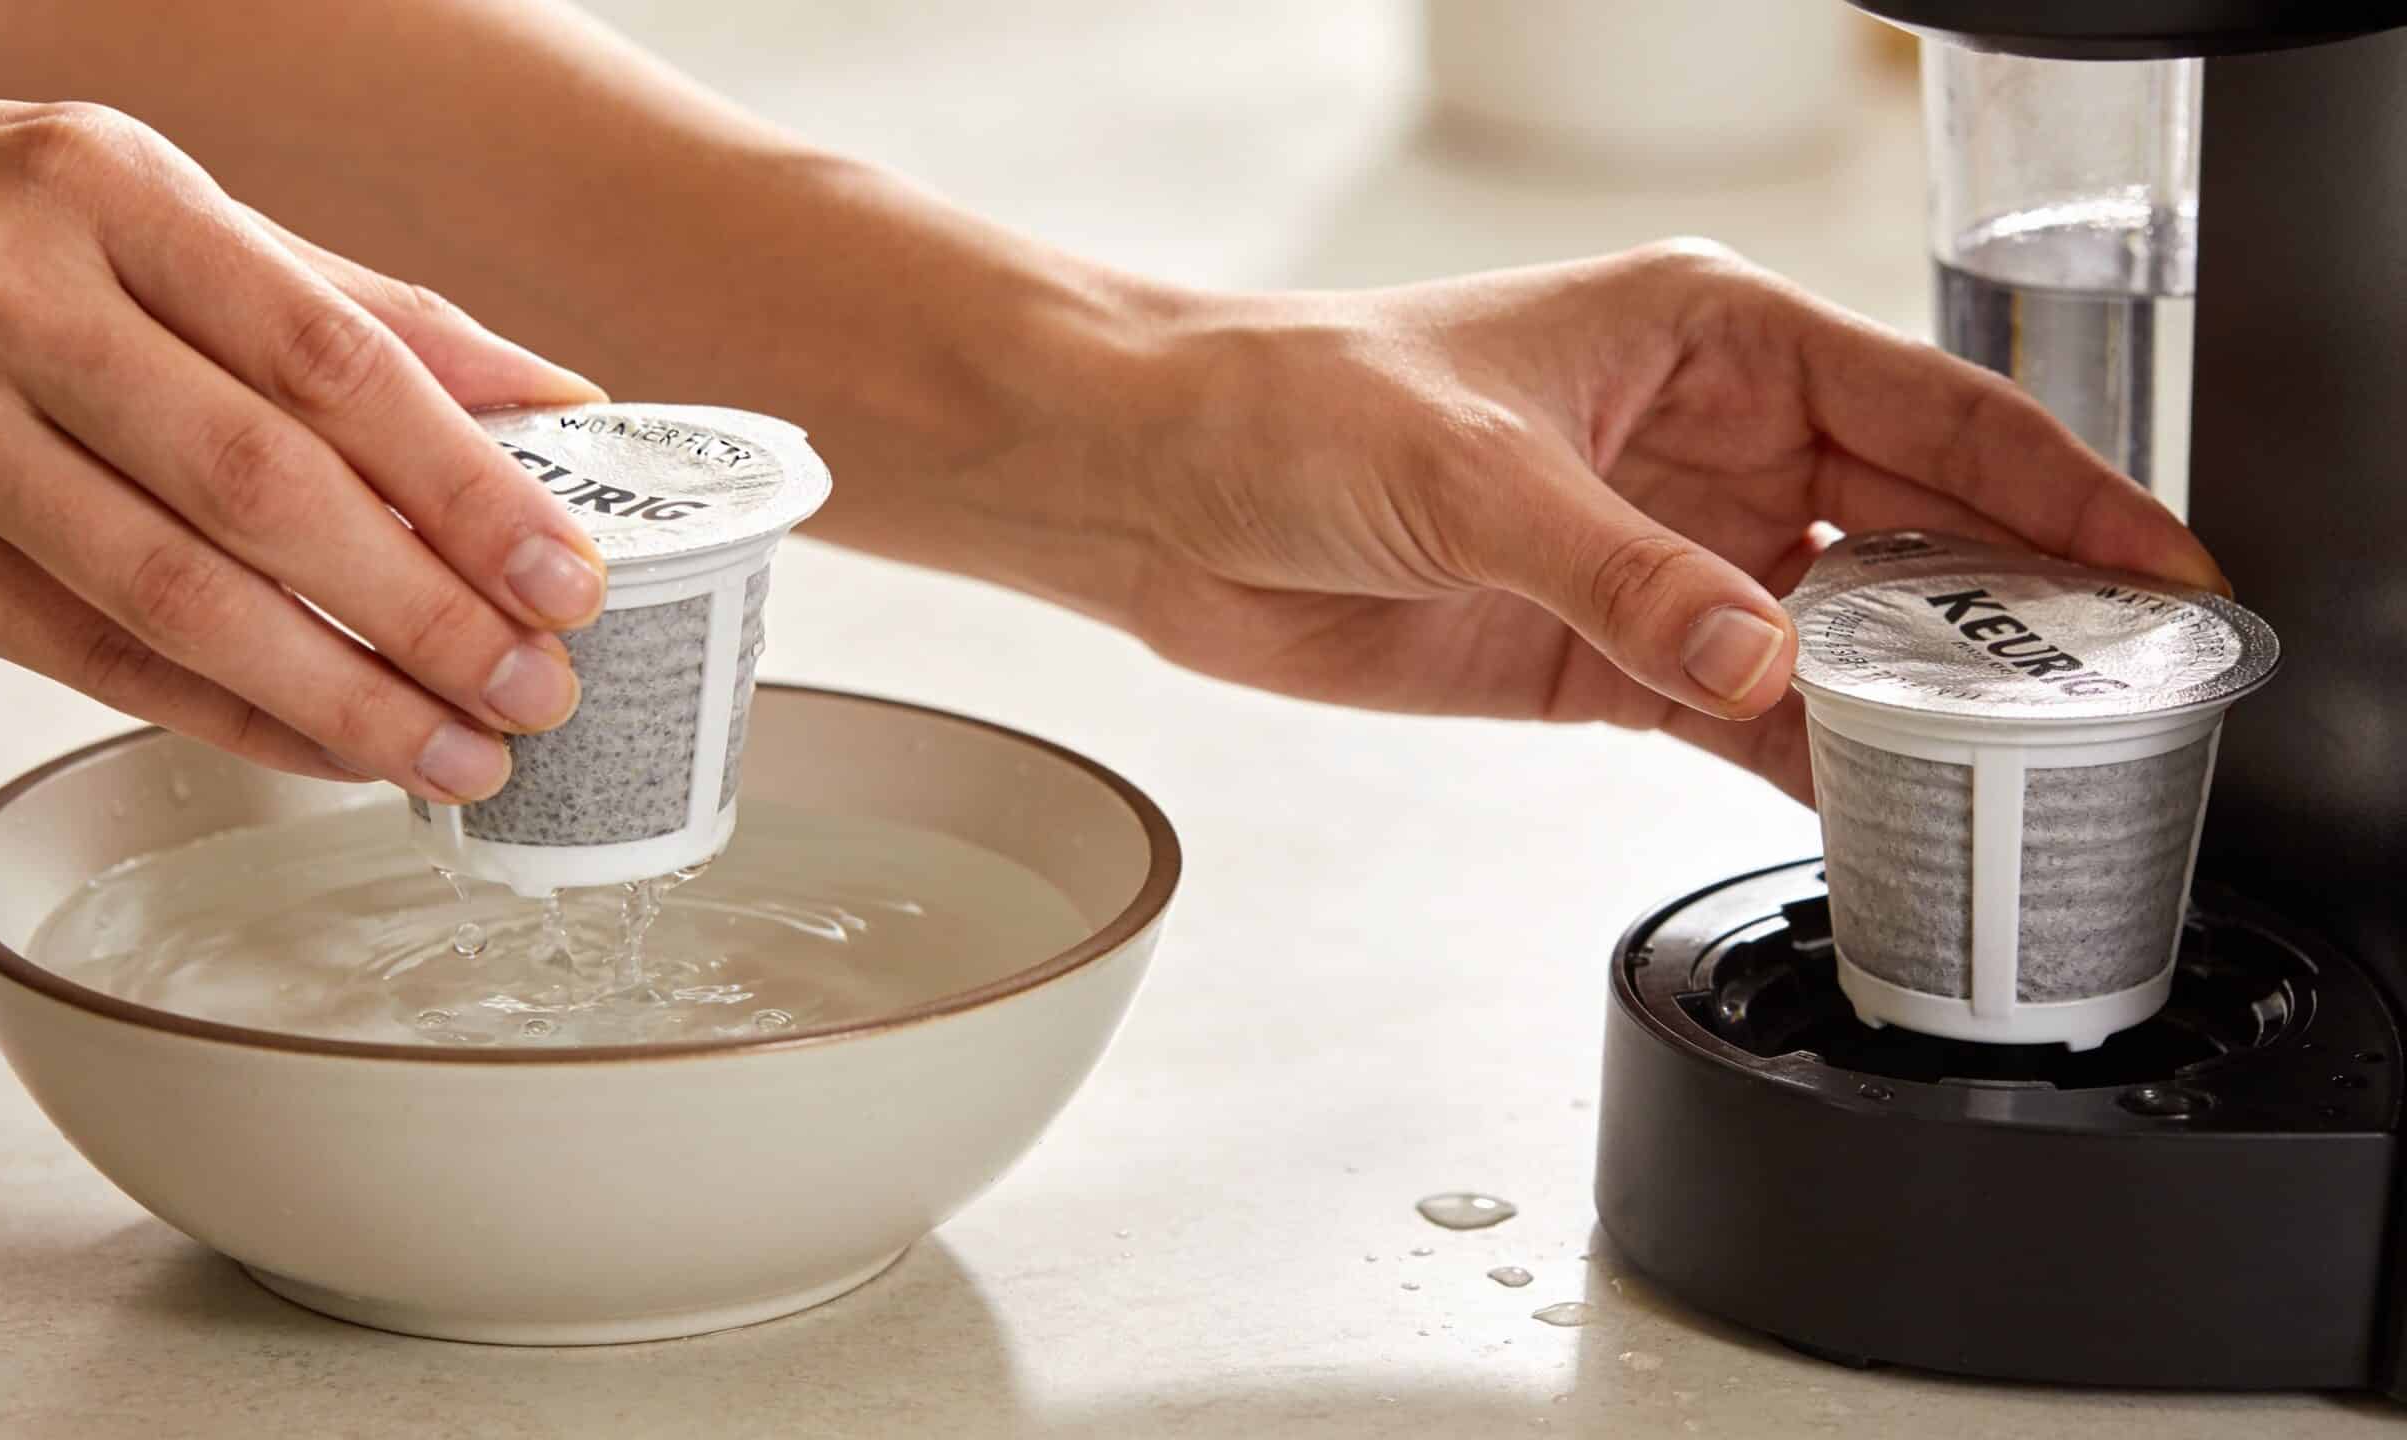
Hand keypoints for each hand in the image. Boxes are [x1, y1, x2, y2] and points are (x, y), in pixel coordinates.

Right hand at [0, 87, 611, 800]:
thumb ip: (342, 304)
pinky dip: (231, 717)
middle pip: (264, 490)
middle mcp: (12, 306)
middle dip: (424, 611)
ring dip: (343, 697)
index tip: (560, 571)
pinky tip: (331, 748)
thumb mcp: (149, 207)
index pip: (331, 361)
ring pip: (177, 598)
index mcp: (108, 195)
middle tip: (533, 685)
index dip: (465, 485)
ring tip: (456, 753)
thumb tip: (539, 393)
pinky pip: (92, 660)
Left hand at [1095, 241, 2224, 803]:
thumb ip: (1621, 574)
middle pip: (1912, 532)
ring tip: (2021, 776)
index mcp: (1709, 339)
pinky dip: (1808, 765)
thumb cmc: (1296, 406)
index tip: (2160, 570)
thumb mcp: (1472, 474)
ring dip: (1918, 703)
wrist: (1165, 495)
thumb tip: (1760, 662)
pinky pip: (1742, 717)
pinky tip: (1879, 812)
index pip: (1931, 411)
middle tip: (2119, 700)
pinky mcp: (1602, 655)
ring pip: (1838, 636)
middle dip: (2015, 613)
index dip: (2060, 491)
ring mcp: (1661, 557)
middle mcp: (1705, 445)